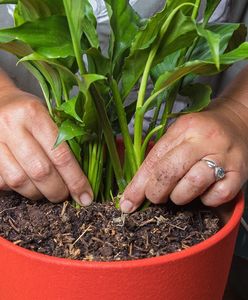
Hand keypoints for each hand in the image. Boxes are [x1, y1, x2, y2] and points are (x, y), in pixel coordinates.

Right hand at [0, 85, 92, 205]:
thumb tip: (86, 171)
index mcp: (34, 114)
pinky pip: (3, 182)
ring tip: (48, 191)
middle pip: (41, 171)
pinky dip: (19, 189)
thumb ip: (65, 138)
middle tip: (66, 195)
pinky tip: (29, 184)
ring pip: (19, 181)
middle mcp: (11, 126)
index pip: (61, 155)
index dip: (76, 180)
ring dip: (38, 194)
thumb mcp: (49, 114)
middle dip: (58, 191)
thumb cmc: (28, 110)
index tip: (86, 196)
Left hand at [120, 99, 247, 212]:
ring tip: (179, 193)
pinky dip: (206, 200)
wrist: (238, 123)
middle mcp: (204, 140)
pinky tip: (204, 193)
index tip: (127, 202)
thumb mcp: (179, 135)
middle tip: (155, 197)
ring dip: (179, 196)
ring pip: (192, 185)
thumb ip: (160, 157)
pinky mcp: (239, 173)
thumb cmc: (203, 133)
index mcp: (184, 128)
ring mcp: (224, 156)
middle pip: (170, 172)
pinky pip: (217, 196)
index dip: (138, 184)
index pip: (154, 159)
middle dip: (155, 192)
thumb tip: (137, 189)